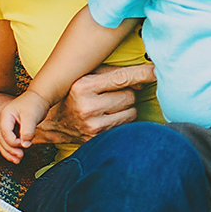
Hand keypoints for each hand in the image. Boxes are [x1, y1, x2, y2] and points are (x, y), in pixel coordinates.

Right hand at [0, 92, 48, 162]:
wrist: (39, 97)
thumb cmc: (35, 104)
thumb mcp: (32, 116)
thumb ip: (28, 131)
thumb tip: (25, 145)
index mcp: (5, 116)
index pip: (5, 134)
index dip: (13, 142)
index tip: (24, 144)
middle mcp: (3, 121)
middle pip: (2, 140)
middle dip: (10, 150)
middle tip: (21, 157)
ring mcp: (6, 126)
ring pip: (3, 143)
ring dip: (9, 153)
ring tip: (18, 161)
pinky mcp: (11, 129)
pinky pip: (8, 142)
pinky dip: (11, 150)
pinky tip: (17, 157)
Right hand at [36, 62, 157, 144]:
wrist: (53, 123)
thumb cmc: (74, 94)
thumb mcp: (87, 77)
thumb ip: (114, 75)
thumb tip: (143, 81)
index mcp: (83, 86)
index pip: (121, 78)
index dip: (142, 74)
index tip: (157, 71)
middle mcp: (87, 107)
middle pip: (130, 97)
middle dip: (126, 94)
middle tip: (111, 95)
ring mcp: (93, 126)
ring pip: (131, 113)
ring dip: (126, 109)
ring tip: (108, 108)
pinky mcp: (98, 140)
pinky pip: (126, 127)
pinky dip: (123, 121)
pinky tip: (108, 119)